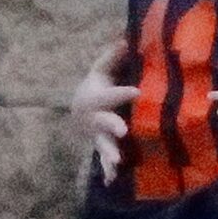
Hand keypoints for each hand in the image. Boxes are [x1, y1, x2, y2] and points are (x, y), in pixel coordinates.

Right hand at [70, 37, 137, 183]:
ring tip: (116, 162)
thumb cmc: (98, 86)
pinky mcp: (103, 146)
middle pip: (103, 122)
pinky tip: (111, 181)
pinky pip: (104, 161)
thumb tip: (128, 37)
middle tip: (123, 130)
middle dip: (112, 126)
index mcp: (97, 97)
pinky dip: (107, 171)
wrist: (79, 109)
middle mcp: (96, 118)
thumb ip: (114, 56)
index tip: (138, 91)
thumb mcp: (102, 69)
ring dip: (109, 153)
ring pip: (103, 144)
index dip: (123, 93)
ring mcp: (98, 135)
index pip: (111, 94)